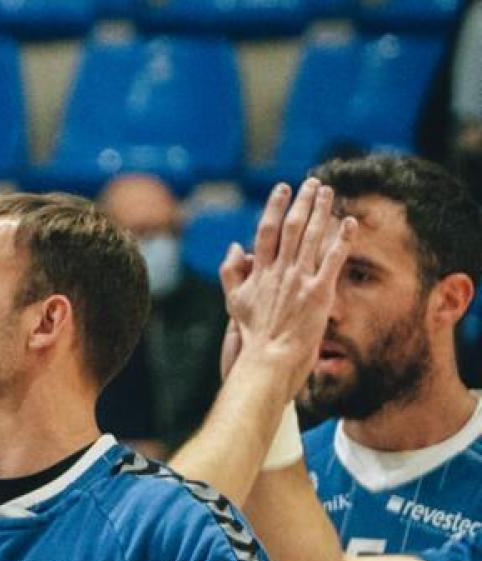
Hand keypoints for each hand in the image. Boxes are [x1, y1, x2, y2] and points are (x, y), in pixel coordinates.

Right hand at [217, 178, 355, 394]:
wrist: (268, 357)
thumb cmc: (251, 334)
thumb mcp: (233, 301)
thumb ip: (231, 271)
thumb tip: (235, 245)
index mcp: (259, 272)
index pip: (267, 230)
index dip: (275, 207)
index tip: (283, 188)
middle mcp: (280, 271)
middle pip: (292, 227)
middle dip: (303, 201)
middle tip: (312, 182)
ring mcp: (300, 280)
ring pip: (312, 237)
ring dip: (322, 211)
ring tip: (329, 192)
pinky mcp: (319, 293)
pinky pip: (333, 260)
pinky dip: (342, 239)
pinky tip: (349, 223)